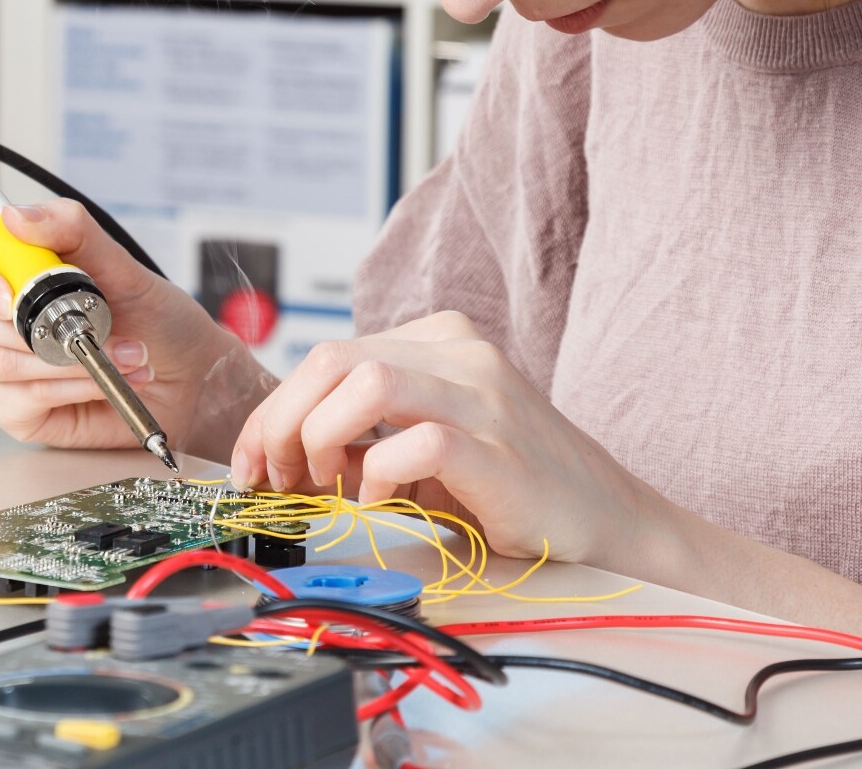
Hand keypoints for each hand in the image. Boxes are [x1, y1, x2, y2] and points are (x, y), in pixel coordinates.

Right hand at [0, 200, 270, 456]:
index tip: (8, 292)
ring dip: (65, 357)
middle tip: (92, 320)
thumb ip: (71, 228)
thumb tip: (15, 215)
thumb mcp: (122, 262)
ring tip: (116, 350)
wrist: (187, 375)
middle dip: (33, 324)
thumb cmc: (154, 316)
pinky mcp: (13, 408)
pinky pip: (19, 400)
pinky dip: (68, 387)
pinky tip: (99, 380)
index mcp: (1, 266)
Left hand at [229, 311, 671, 569]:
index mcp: (437, 340)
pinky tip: (385, 504)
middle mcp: (457, 353)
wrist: (609, 522)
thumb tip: (282, 452)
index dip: (272, 411)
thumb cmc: (509, 486)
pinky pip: (415, 442)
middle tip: (277, 479)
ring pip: (365, 383)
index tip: (252, 463)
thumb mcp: (424, 443)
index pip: (327, 356)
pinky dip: (379, 476)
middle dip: (281, 423)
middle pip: (332, 360)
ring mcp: (481, 395)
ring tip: (330, 486)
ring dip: (323, 440)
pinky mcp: (498, 446)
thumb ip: (364, 430)